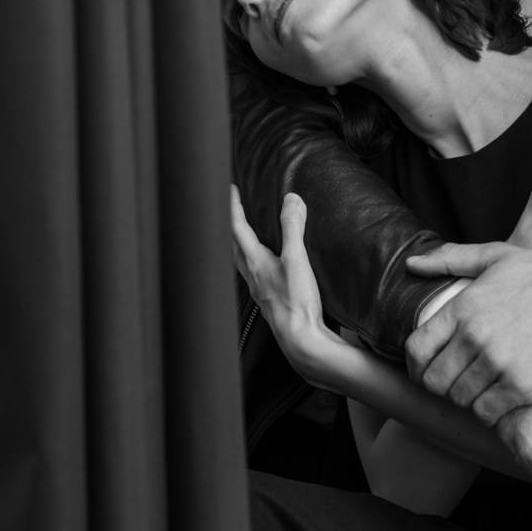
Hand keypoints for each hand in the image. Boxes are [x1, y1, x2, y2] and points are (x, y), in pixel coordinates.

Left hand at [230, 187, 339, 380]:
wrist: (302, 342)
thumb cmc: (296, 303)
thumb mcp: (297, 259)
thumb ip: (293, 228)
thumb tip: (291, 199)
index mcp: (254, 262)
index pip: (237, 228)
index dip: (232, 206)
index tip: (229, 189)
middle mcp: (252, 276)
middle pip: (234, 244)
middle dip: (232, 224)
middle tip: (232, 208)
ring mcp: (260, 289)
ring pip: (242, 260)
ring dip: (240, 243)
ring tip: (244, 234)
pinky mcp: (270, 299)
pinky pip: (254, 273)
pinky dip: (254, 261)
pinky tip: (265, 266)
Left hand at [404, 243, 531, 421]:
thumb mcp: (495, 256)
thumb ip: (449, 259)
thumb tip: (412, 263)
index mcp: (463, 308)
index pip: (416, 349)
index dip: (416, 366)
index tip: (427, 371)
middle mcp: (474, 337)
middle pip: (434, 381)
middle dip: (442, 386)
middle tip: (458, 383)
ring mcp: (499, 363)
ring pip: (461, 400)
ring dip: (468, 398)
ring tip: (482, 389)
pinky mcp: (524, 386)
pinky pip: (488, 413)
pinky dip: (489, 411)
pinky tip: (501, 400)